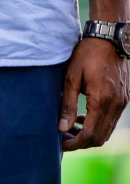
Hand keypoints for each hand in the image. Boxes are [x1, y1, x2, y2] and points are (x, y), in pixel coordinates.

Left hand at [59, 36, 128, 150]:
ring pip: (107, 130)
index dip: (75, 143)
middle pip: (101, 137)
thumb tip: (61, 128)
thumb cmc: (86, 55)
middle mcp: (116, 105)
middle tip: (63, 137)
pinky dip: (98, 124)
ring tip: (70, 128)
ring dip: (89, 134)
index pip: (91, 134)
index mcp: (103, 101)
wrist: (109, 40)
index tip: (60, 144)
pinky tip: (82, 117)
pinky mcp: (123, 99)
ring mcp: (123, 103)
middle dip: (81, 142)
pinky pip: (111, 120)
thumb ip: (67, 104)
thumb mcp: (71, 78)